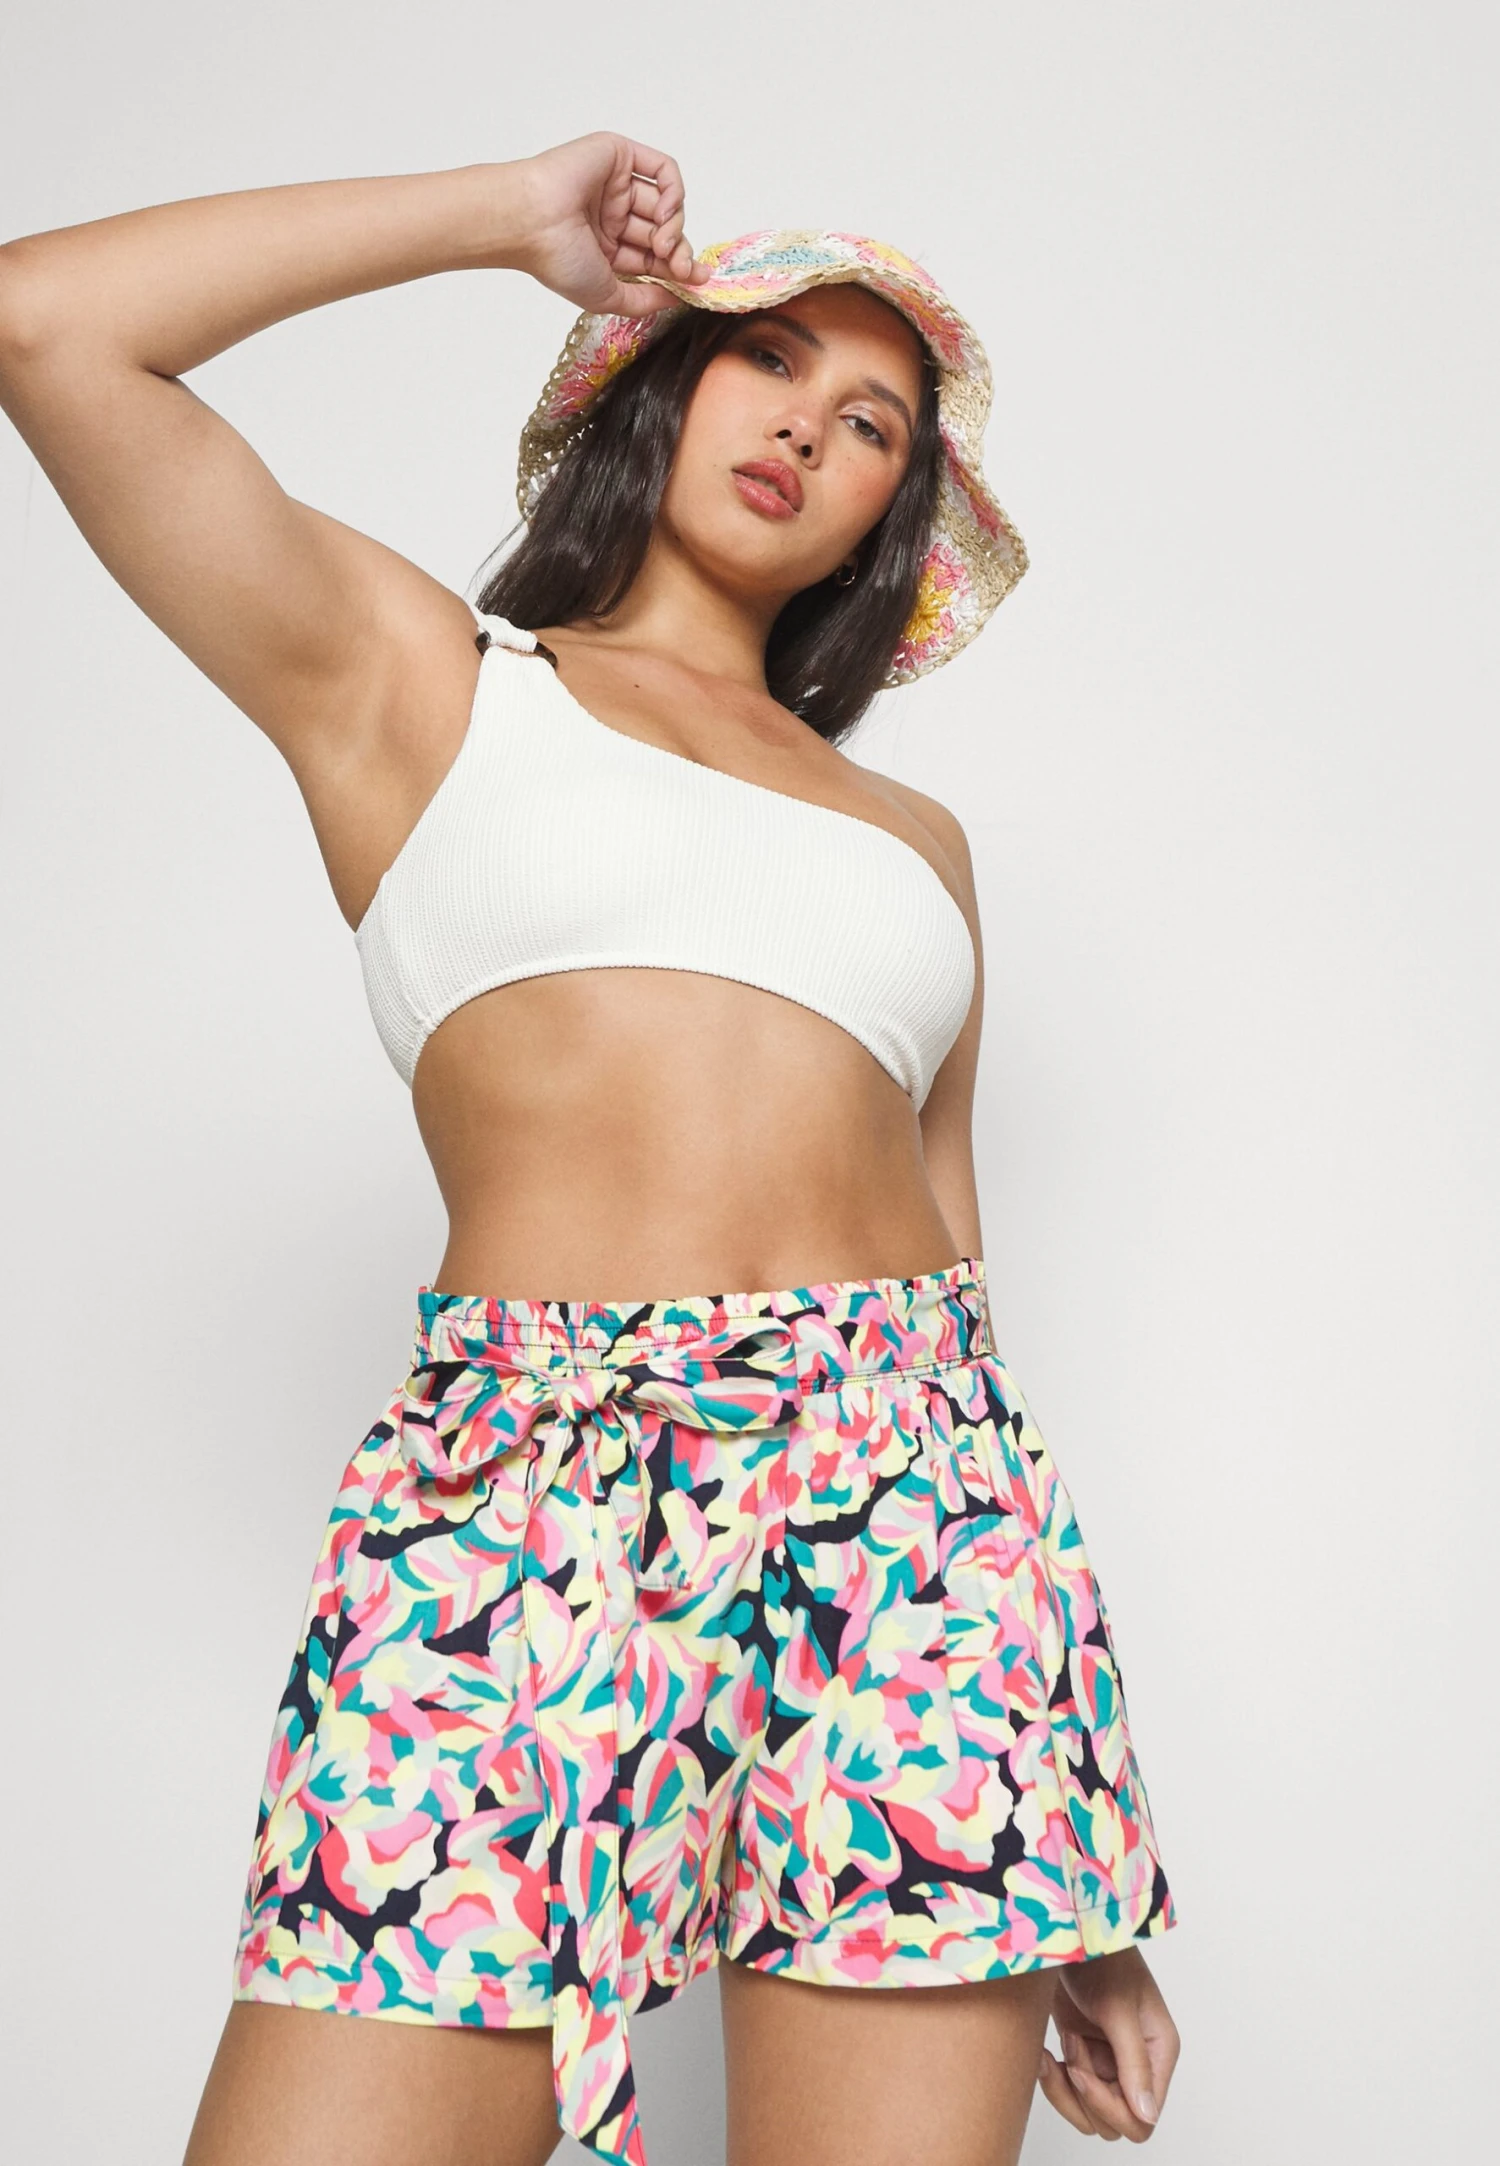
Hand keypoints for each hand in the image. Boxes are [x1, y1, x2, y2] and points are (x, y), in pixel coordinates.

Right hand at [506, 131, 712, 316]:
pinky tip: (667, 213)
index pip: (654, 257)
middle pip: (663, 231)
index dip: (678, 269)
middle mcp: (612, 215)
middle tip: (681, 268)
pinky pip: (662, 169)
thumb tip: (677, 298)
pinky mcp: (619, 156)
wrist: (530, 221)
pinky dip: (675, 191)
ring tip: (664, 246)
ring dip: (675, 227)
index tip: (696, 283)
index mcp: (606, 247)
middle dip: (679, 252)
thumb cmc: (557, 259)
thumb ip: (643, 301)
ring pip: (666, 203)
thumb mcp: (607, 295)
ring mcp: (616, 184)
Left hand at [1037, 1947, 1179, 2141]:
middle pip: (1114, 2122)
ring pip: (1089, 2115)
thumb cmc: (1102, 1957)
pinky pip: (1070, 2094)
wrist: (1068, 1932)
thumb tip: (1147, 2115)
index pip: (1142, 2118)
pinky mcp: (1083, 2057)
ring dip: (1066, 2089)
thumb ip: (1133, 2062)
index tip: (1080, 2069)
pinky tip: (1045, 2054)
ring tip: (1059, 2048)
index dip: (1108, 2105)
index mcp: (1157, 2053)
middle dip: (1084, 2094)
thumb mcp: (1117, 2007)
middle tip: (1071, 2047)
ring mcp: (1108, 2063)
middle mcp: (1137, 2065)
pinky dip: (1054, 2082)